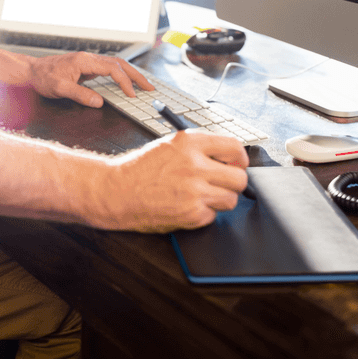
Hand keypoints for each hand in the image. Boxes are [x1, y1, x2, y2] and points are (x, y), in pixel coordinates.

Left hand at [28, 53, 154, 107]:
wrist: (31, 71)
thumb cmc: (42, 77)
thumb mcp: (59, 89)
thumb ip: (80, 95)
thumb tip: (99, 102)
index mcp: (84, 61)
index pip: (112, 69)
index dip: (124, 82)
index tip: (132, 94)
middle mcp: (89, 58)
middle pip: (119, 64)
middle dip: (136, 75)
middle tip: (150, 87)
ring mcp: (88, 62)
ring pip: (115, 65)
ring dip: (130, 74)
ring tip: (143, 85)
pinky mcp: (87, 67)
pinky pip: (109, 69)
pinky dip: (120, 75)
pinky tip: (125, 83)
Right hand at [104, 130, 249, 232]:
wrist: (117, 191)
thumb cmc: (140, 168)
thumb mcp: (169, 145)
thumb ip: (199, 148)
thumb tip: (228, 158)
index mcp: (190, 142)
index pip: (234, 147)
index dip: (240, 158)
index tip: (238, 164)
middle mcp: (195, 165)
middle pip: (239, 178)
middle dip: (234, 183)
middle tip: (222, 184)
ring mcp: (195, 191)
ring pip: (230, 199)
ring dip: (220, 200)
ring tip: (200, 196)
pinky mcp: (192, 213)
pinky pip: (213, 216)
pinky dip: (203, 214)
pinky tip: (185, 206)